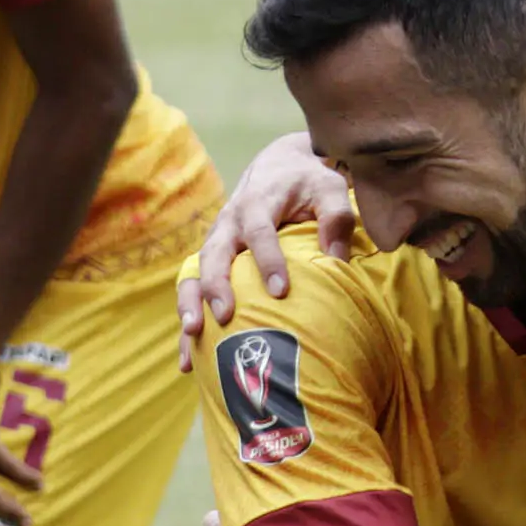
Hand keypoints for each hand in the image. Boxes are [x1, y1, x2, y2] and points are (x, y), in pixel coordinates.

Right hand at [177, 130, 357, 371]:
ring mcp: (216, 241)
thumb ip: (336, 216)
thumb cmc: (308, 182)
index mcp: (258, 202)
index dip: (268, 260)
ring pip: (195, 272)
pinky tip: (190, 359)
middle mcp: (229, 222)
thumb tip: (336, 258)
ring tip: (194, 335)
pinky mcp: (211, 258)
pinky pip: (193, 288)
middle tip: (224, 315)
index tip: (280, 291)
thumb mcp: (329, 188)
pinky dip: (189, 319)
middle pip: (215, 253)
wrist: (278, 166)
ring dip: (191, 303)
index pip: (260, 231)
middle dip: (216, 285)